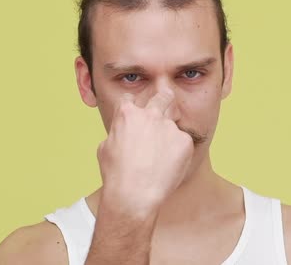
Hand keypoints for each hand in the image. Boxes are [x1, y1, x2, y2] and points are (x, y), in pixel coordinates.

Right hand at [96, 90, 193, 216]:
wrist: (134, 194)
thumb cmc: (116, 175)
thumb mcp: (105, 148)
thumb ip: (118, 133)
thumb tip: (122, 132)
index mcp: (127, 114)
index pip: (131, 99)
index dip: (132, 108)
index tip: (135, 118)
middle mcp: (150, 115)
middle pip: (162, 96)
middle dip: (163, 101)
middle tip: (164, 112)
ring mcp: (169, 127)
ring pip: (174, 124)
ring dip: (169, 135)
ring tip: (162, 156)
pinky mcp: (184, 140)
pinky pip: (183, 142)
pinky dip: (178, 152)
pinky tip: (168, 167)